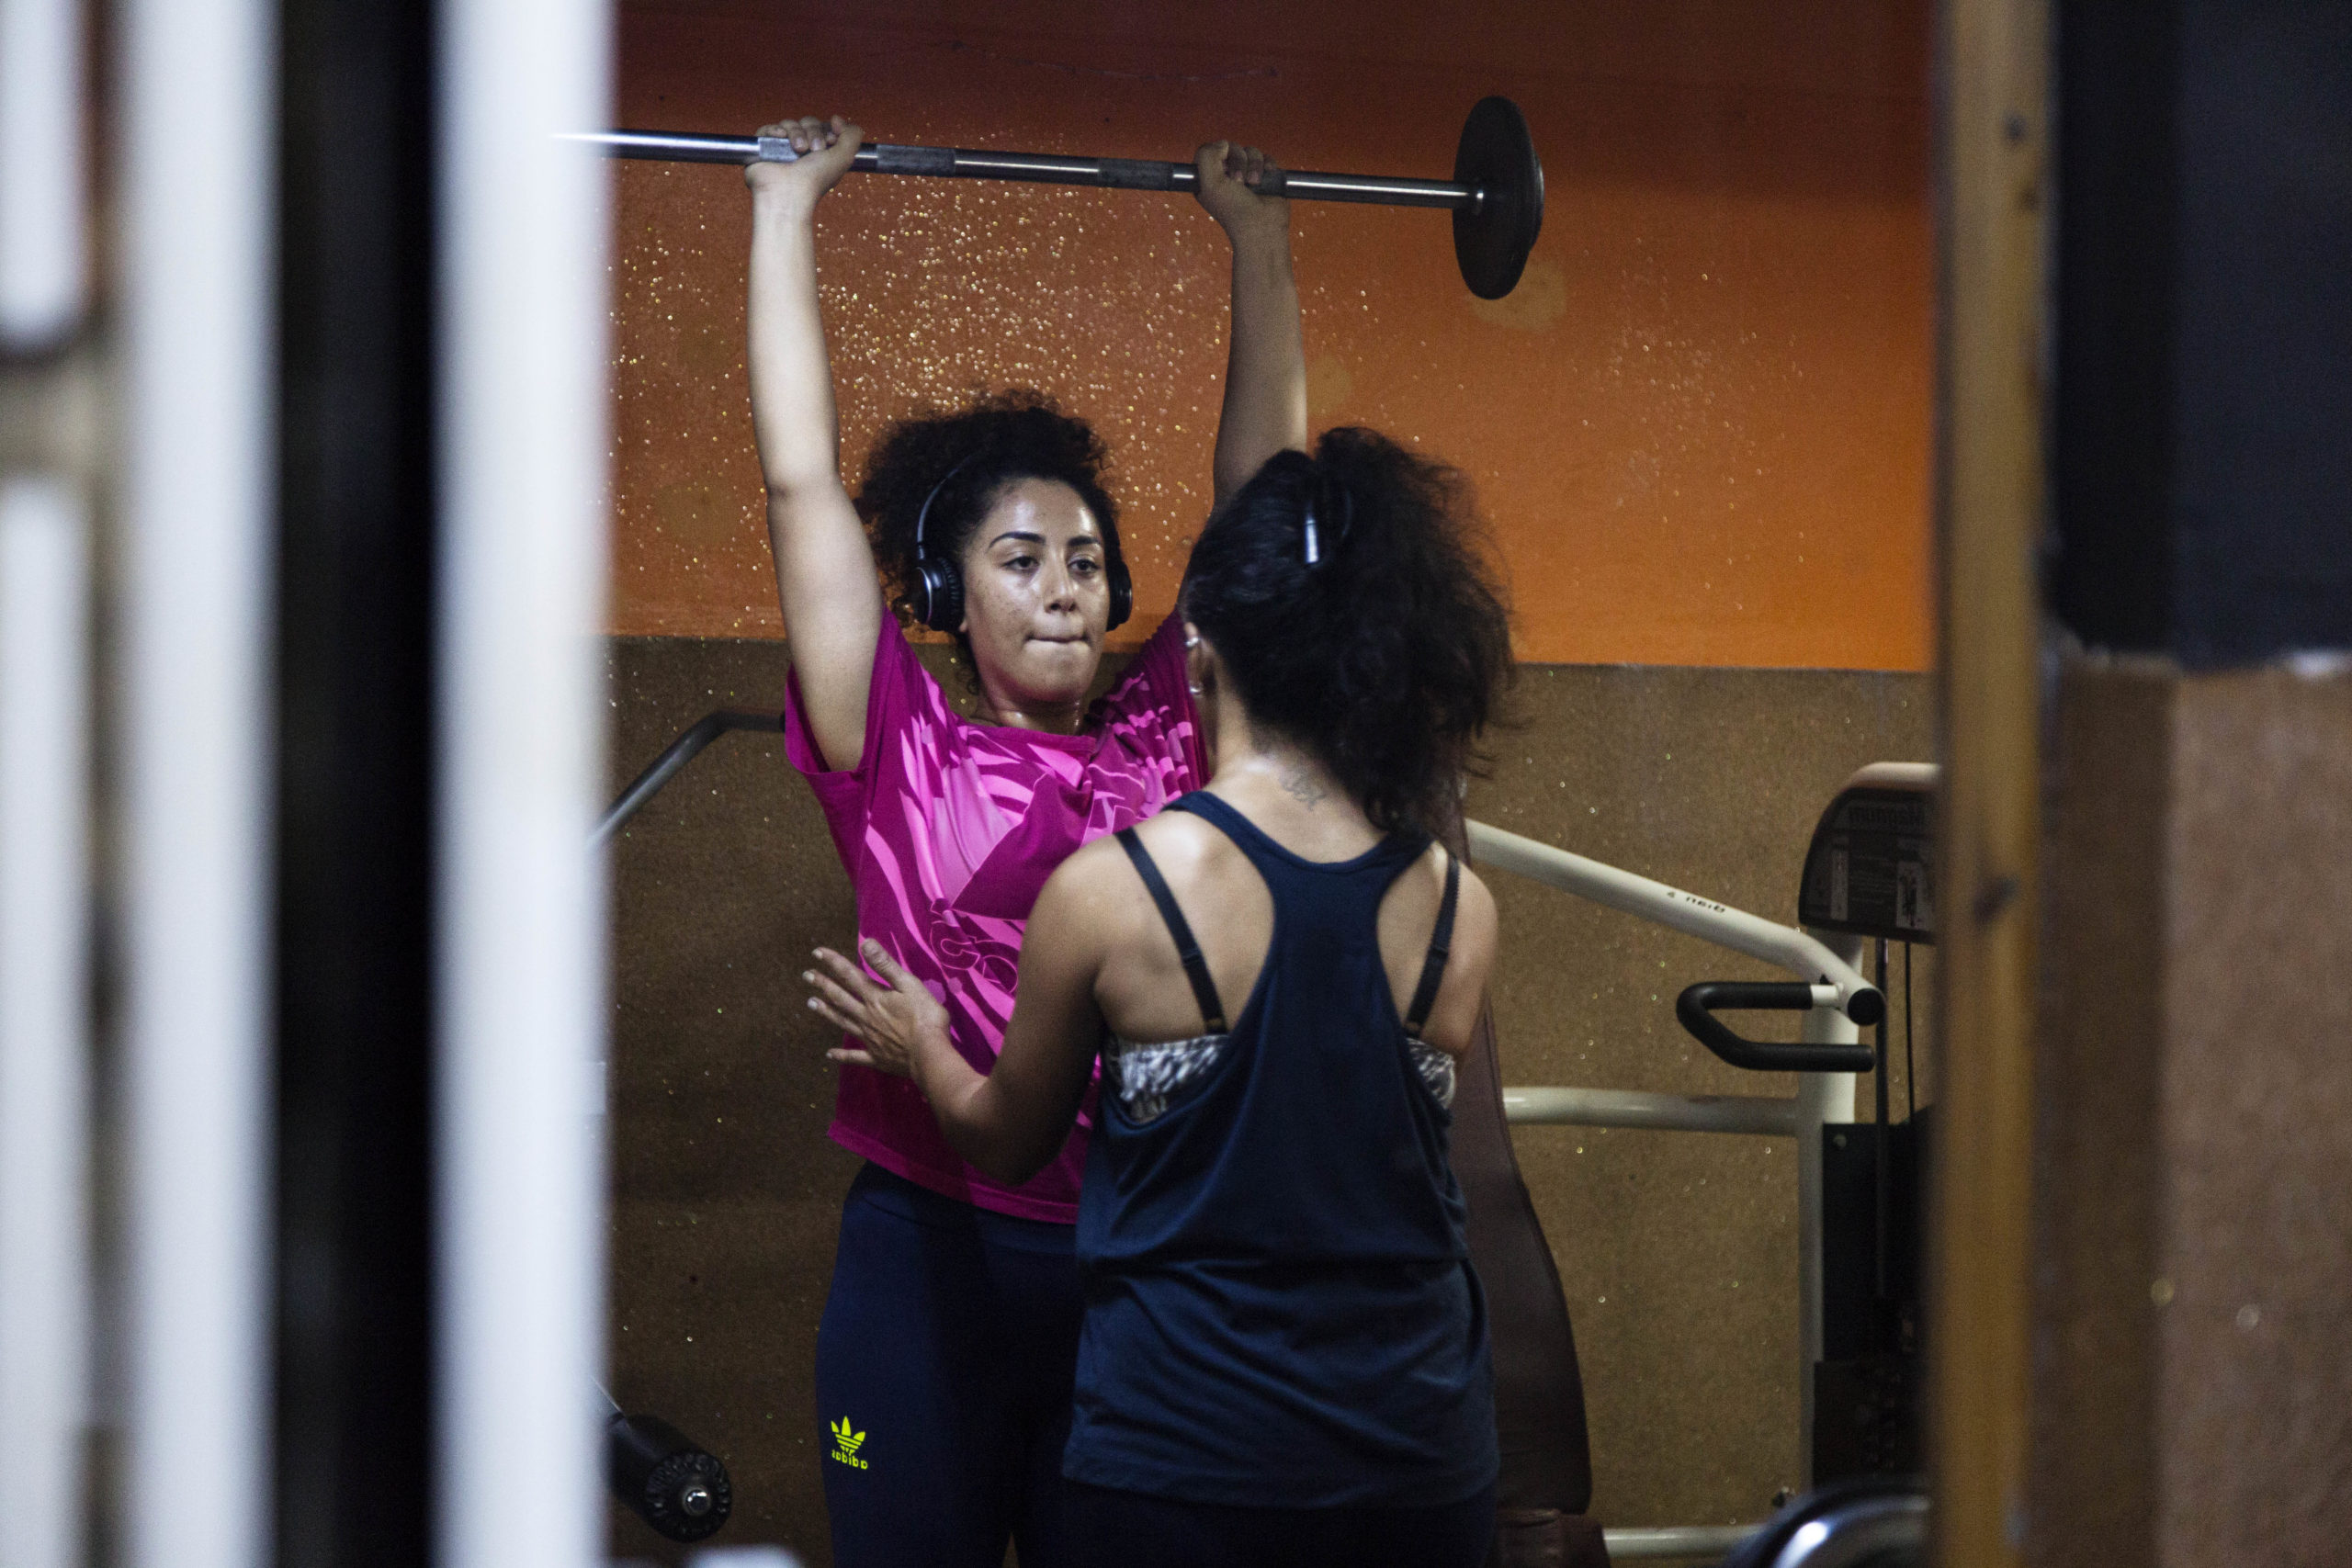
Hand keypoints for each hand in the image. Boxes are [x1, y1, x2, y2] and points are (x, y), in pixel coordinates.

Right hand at [746, 115, 863, 207]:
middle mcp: (802, 151)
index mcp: (821, 154)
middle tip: (815, 149)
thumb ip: (853, 134)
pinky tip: (780, 138)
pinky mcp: (764, 148)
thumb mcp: (845, 156)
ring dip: (796, 133)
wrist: (789, 192)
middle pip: (808, 122)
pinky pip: (768, 128)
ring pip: (789, 123)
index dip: (828, 129)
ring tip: (798, 149)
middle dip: (814, 132)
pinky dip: (775, 130)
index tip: (831, 141)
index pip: (824, 127)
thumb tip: (836, 118)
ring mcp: (782, 149)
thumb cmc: (816, 179)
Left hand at [804, 939, 951, 1082]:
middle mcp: (866, 1016)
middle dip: (823, 984)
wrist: (929, 1055)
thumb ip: (886, 966)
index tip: (816, 952)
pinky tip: (830, 1054)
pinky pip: (855, 1057)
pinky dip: (842, 1055)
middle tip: (806, 975)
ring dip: (826, 1012)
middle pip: (840, 997)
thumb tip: (865, 943)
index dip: (833, 963)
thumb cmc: (925, 1018)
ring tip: (810, 1003)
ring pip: (842, 1022)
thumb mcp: (909, 985)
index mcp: (875, 998)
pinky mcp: (876, 1057)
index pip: (850, 975)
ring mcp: (869, 1038)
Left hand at [1193, 140, 1288, 241]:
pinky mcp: (1265, 176)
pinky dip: (1268, 166)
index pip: (1211, 150)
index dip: (1218, 155)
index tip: (1222, 171)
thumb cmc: (1234, 209)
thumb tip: (1223, 144)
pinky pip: (1267, 157)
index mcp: (1209, 178)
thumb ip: (1206, 155)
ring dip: (1254, 165)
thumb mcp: (1209, 183)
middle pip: (1232, 147)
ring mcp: (1247, 175)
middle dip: (1238, 161)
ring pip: (1250, 151)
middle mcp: (1227, 176)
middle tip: (1239, 182)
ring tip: (1254, 183)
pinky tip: (1267, 178)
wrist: (1261, 226)